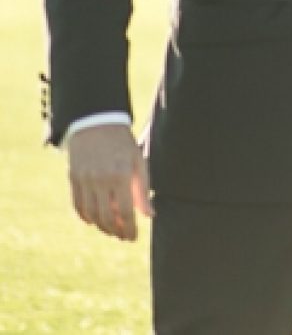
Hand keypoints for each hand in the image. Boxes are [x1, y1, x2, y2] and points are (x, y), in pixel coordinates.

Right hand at [67, 124, 150, 240]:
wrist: (97, 123)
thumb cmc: (123, 143)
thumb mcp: (138, 161)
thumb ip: (143, 190)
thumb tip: (149, 215)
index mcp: (120, 175)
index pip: (125, 211)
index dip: (129, 228)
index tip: (133, 237)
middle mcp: (101, 180)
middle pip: (107, 217)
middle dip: (116, 231)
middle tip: (123, 237)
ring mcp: (85, 180)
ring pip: (91, 214)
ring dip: (102, 227)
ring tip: (112, 230)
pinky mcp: (73, 179)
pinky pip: (78, 205)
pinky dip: (86, 217)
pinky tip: (95, 221)